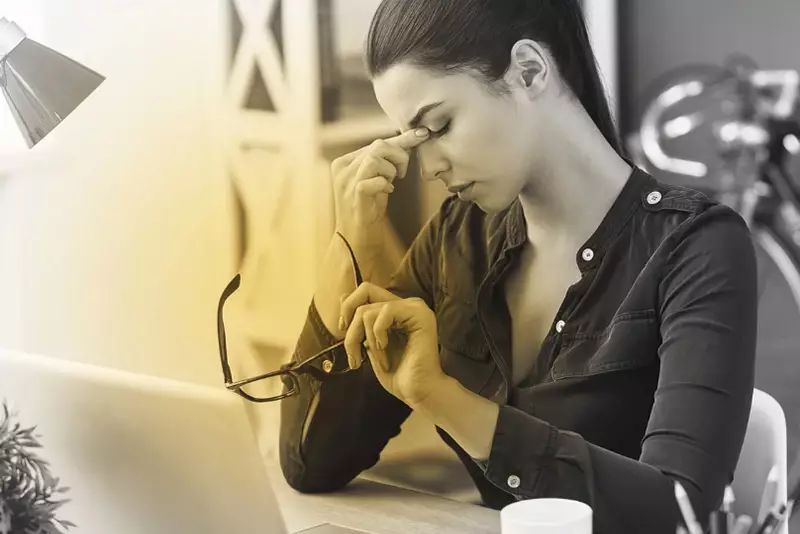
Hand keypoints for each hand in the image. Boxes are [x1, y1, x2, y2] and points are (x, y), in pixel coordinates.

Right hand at [332, 128, 429, 257]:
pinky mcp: (355, 195)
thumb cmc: (367, 208)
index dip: (400, 140)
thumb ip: (386, 161)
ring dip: (391, 170)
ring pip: (375, 159)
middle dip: (398, 156)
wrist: (356, 238)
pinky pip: (374, 179)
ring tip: (391, 183)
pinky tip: (387, 192)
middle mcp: (342, 169)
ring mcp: (346, 182)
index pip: (375, 143)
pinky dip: (385, 184)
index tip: (421, 134)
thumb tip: (409, 140)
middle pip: (377, 147)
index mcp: (344, 162)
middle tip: (402, 173)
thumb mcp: (376, 179)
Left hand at [340, 282, 445, 407]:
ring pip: (369, 310)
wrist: (418, 392)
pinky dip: (378, 336)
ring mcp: (414, 307)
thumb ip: (360, 323)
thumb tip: (341, 297)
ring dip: (365, 340)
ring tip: (378, 358)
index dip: (348, 308)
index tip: (343, 333)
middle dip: (351, 323)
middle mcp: (406, 304)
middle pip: (364, 290)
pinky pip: (385, 312)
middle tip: (353, 349)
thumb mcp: (370, 345)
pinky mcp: (420, 314)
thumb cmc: (398, 375)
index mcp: (396, 310)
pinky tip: (386, 350)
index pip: (365, 292)